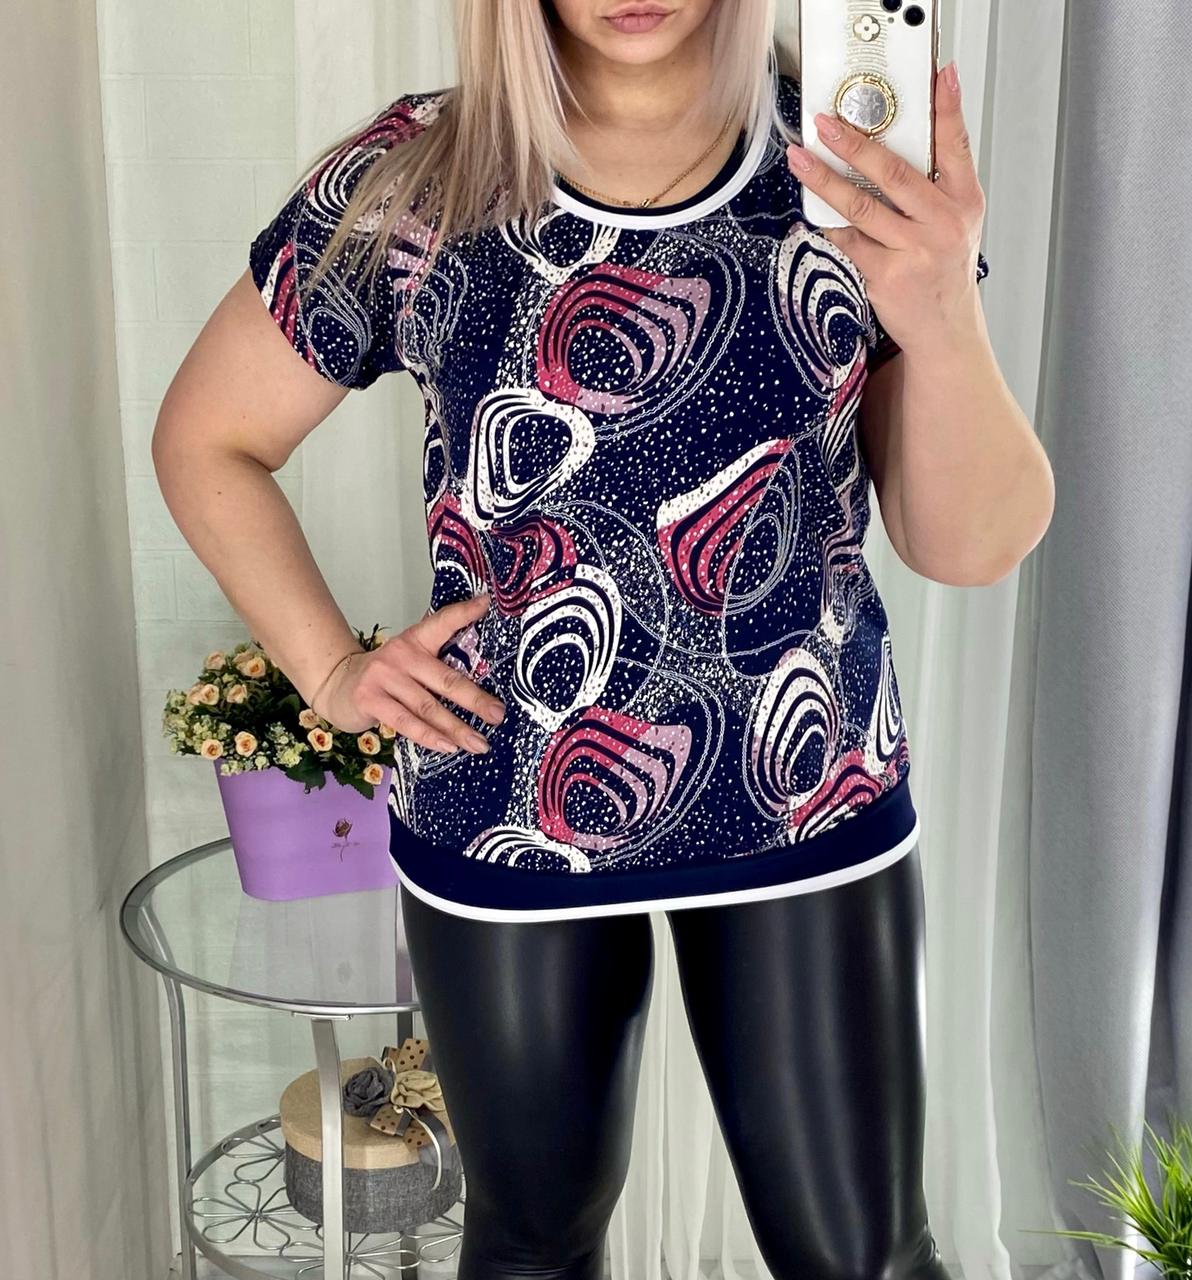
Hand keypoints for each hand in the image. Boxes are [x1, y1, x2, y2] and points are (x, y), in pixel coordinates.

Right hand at [315, 591, 505, 753]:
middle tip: (498, 715)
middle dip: (475, 700)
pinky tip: (448, 746)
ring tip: (478, 743)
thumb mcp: (409, 661)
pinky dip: (429, 736)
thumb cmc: (384, 676)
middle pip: (445, 679)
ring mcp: (384, 678)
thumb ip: (436, 667)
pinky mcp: (370, 700)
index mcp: (415, 641)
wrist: (337, 685)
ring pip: (428, 707)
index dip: (464, 612)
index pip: (441, 622)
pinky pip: (406, 722)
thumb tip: (478, 691)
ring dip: (456, 729)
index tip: (486, 603)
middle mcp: (401, 655)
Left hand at [786, 61, 986, 359]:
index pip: (957, 146)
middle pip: (893, 173)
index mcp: (964, 202)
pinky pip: (847, 241)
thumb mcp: (957, 220)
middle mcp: (942, 224)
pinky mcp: (886, 276)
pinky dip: (825, 223)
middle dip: (854, 144)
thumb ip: (938, 180)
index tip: (940, 76)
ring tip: (800, 160)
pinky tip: (808, 208)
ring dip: (824, 180)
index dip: (949, 109)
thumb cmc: (944, 269)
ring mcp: (913, 251)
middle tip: (825, 124)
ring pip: (860, 207)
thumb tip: (904, 137)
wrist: (946, 330)